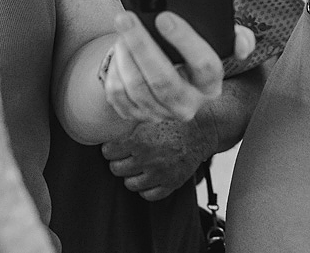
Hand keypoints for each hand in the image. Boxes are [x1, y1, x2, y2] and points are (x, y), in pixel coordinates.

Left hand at [100, 12, 254, 123]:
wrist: (172, 78)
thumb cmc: (193, 55)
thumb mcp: (219, 44)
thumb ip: (238, 38)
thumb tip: (242, 47)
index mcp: (211, 86)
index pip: (205, 66)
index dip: (185, 41)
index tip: (164, 17)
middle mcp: (188, 105)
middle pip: (163, 80)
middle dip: (141, 45)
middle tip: (126, 18)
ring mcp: (160, 113)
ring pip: (137, 86)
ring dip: (125, 54)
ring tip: (122, 29)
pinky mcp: (136, 115)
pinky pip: (119, 94)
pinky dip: (115, 69)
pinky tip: (119, 51)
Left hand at [101, 117, 215, 200]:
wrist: (202, 130)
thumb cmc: (175, 119)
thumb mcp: (150, 115)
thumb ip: (130, 122)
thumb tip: (106, 124)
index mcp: (139, 140)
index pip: (108, 152)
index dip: (110, 148)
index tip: (114, 145)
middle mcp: (147, 159)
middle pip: (116, 169)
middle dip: (118, 161)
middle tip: (124, 155)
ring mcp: (159, 174)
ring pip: (130, 184)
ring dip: (130, 175)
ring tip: (136, 166)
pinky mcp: (171, 184)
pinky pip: (148, 195)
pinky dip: (145, 188)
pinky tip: (148, 176)